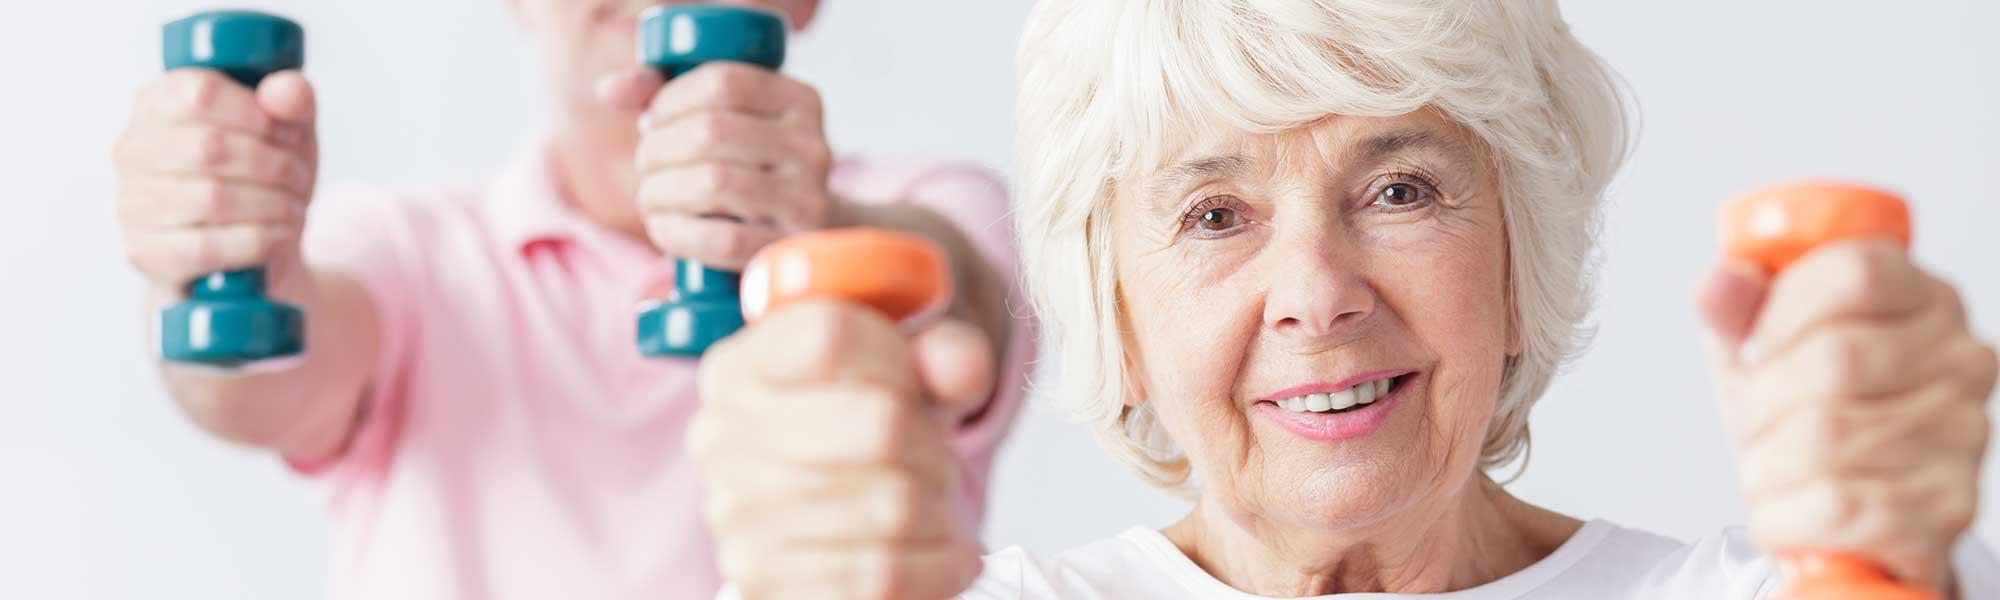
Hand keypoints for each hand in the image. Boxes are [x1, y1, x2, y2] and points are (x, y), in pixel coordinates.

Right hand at [113, 69, 318, 298]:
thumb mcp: (288, 131)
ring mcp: (131, 202)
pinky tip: (279, 236)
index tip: (288, 134)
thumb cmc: (263, 177)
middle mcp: (132, 149)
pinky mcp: (144, 252)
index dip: (256, 114)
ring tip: (294, 206)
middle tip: (298, 177)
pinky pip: (207, 246)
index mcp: (158, 102)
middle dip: (272, 164)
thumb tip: (286, 90)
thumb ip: (293, 101)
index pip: (199, 93)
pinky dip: (258, 240)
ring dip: (271, 204)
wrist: (249, 252)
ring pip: (211, 198)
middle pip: (209, 147)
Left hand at [598, 63, 832, 269]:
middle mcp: (814, 145)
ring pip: (712, 182)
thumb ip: (666, 95)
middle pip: (710, 131)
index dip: (670, 100)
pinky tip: (663, 228)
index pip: (723, 82)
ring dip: (660, 190)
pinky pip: (722, 240)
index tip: (651, 122)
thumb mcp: (724, 121)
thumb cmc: (749, 169)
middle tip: (644, 165)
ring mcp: (808, 199)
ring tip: (649, 196)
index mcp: (800, 101)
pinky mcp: (790, 248)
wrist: (806, 233)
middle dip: (657, 149)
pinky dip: (677, 233)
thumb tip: (608, 90)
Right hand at [690, 299, 994, 598]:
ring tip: (937, 508)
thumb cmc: (868, 436)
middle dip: (937, 448)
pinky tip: (946, 555)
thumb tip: (960, 365)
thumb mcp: (908, 380)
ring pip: (893, 505)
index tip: (914, 384)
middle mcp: (721, 435)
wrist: (839, 523)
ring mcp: (735, 515)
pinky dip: (939, 567)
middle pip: (880, 425)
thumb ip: (944, 356)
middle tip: (941, 463)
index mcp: (742, 365)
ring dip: (942, 511)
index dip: (897, 360)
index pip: (830, 336)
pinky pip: (884, 574)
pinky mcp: (762, 583)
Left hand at [1700, 240, 1995, 593]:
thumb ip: (1737, 309)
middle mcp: (1960, 359)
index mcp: (1920, 298)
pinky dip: (1785, 515)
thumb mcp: (1759, 348)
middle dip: (1762, 402)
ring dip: (1767, 464)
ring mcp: (1964, 434)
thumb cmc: (1802, 414)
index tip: (1752, 349)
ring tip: (1772, 470)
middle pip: (1834, 360)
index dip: (1782, 312)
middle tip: (1754, 423)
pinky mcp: (1948, 508)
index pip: (1856, 273)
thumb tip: (1719, 285)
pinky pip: (1836, 506)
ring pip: (1827, 437)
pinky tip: (1790, 511)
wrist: (1840, 511)